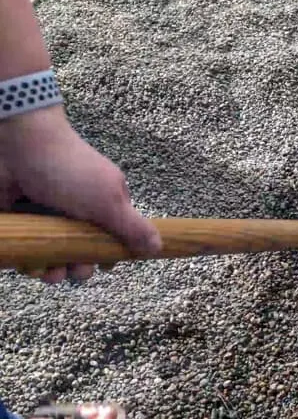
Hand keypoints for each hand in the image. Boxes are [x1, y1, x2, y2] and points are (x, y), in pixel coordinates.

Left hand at [0, 106, 161, 282]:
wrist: (17, 146)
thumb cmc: (70, 171)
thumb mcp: (109, 201)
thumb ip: (133, 227)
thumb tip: (159, 246)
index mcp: (103, 203)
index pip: (112, 237)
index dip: (109, 254)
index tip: (103, 265)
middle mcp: (77, 211)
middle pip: (82, 249)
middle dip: (79, 267)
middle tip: (74, 270)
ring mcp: (46, 215)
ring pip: (53, 253)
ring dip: (51, 270)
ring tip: (47, 272)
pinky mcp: (21, 220)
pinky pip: (27, 248)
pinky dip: (28, 261)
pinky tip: (29, 266)